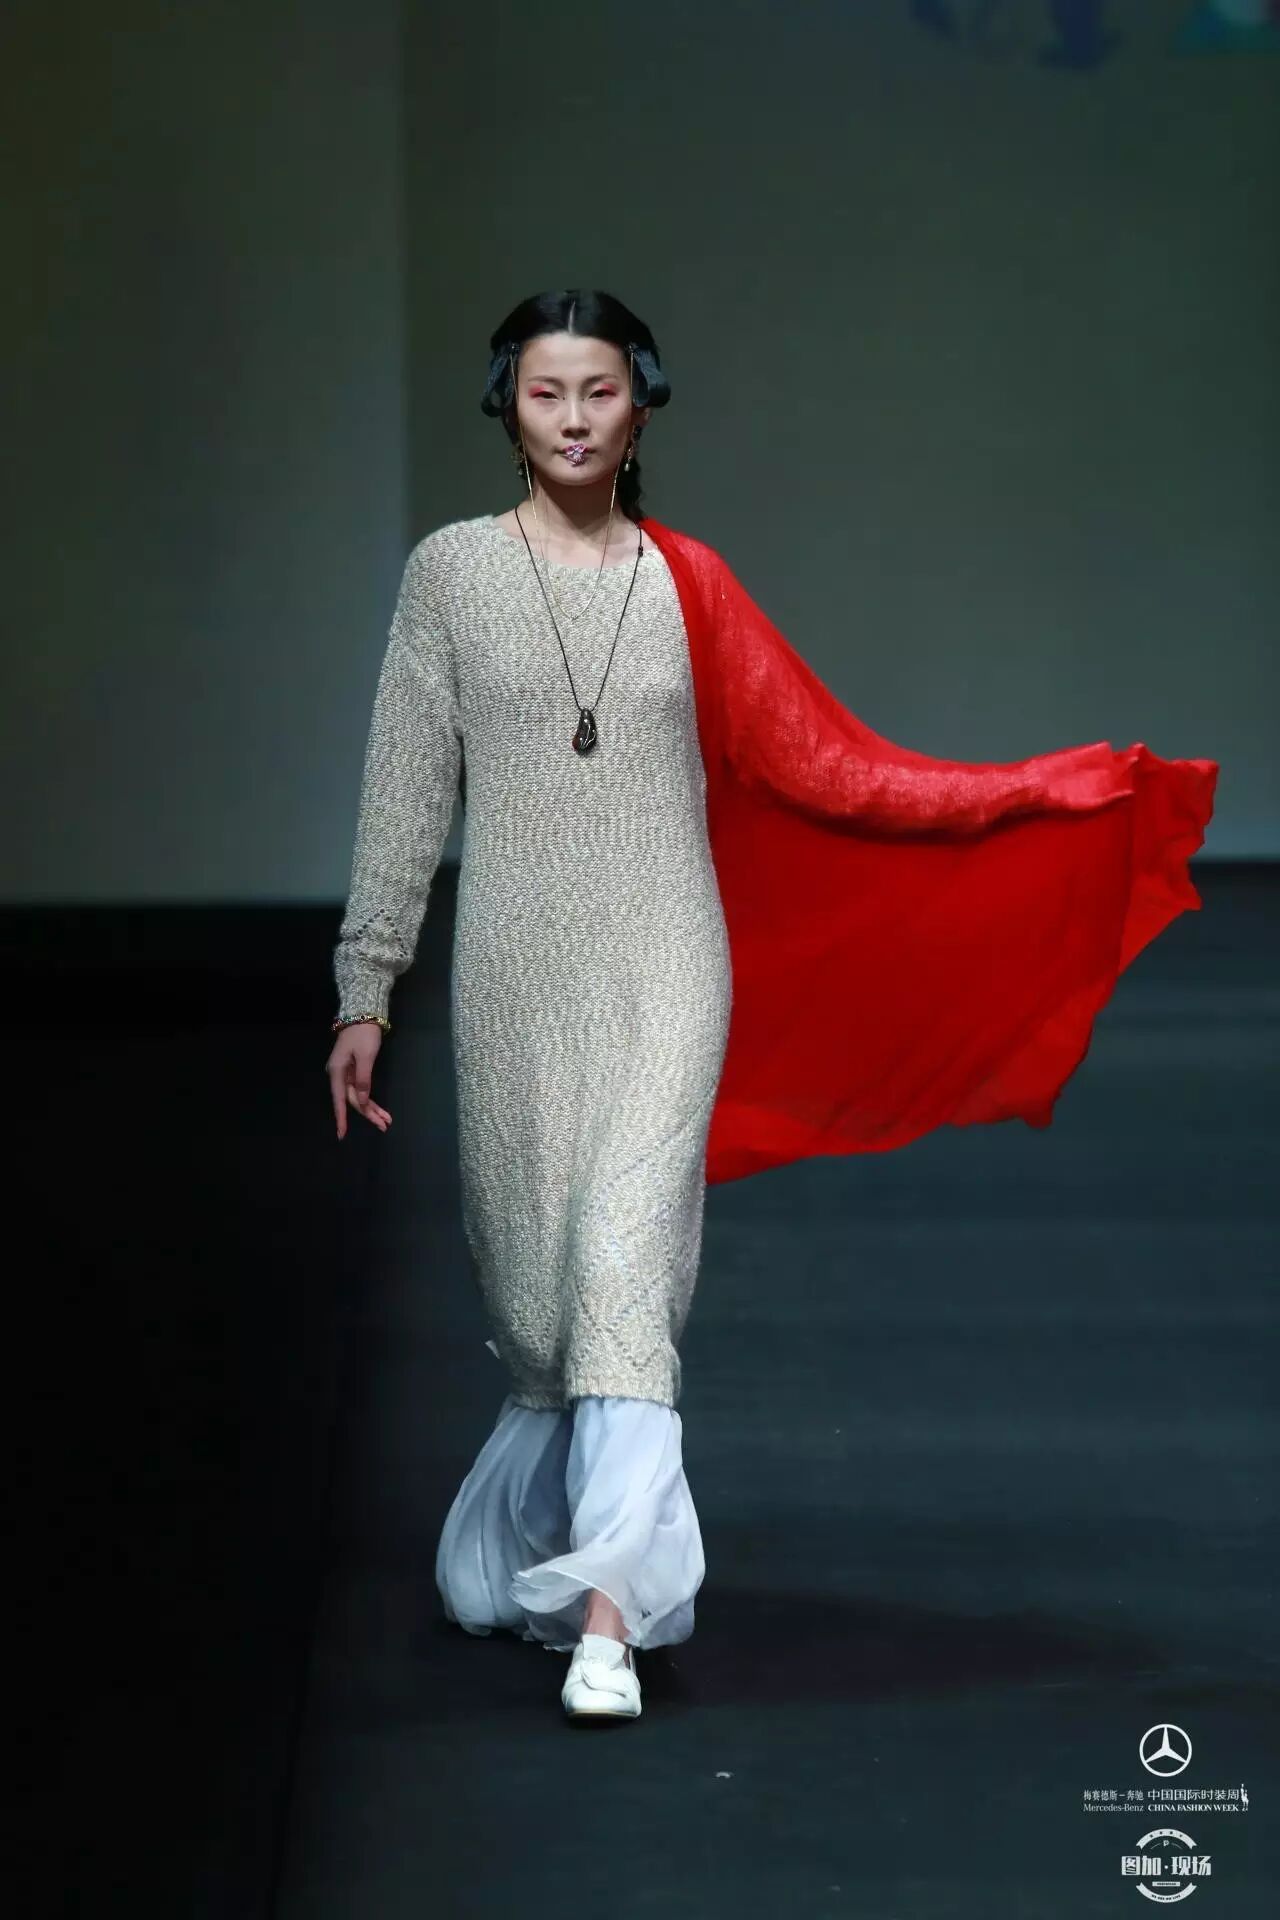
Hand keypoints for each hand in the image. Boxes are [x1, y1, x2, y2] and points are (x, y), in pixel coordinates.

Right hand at [327, 1022, 391, 1138]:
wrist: (363, 1013)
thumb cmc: (363, 1034)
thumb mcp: (365, 1056)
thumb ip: (363, 1080)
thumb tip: (363, 1100)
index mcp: (337, 1072)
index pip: (339, 1100)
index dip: (341, 1118)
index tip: (341, 1135)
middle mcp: (339, 1075)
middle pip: (353, 1100)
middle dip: (368, 1114)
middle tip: (384, 1126)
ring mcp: (346, 1073)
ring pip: (359, 1096)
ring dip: (372, 1108)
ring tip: (386, 1121)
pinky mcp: (354, 1070)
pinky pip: (362, 1088)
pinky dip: (371, 1098)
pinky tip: (380, 1109)